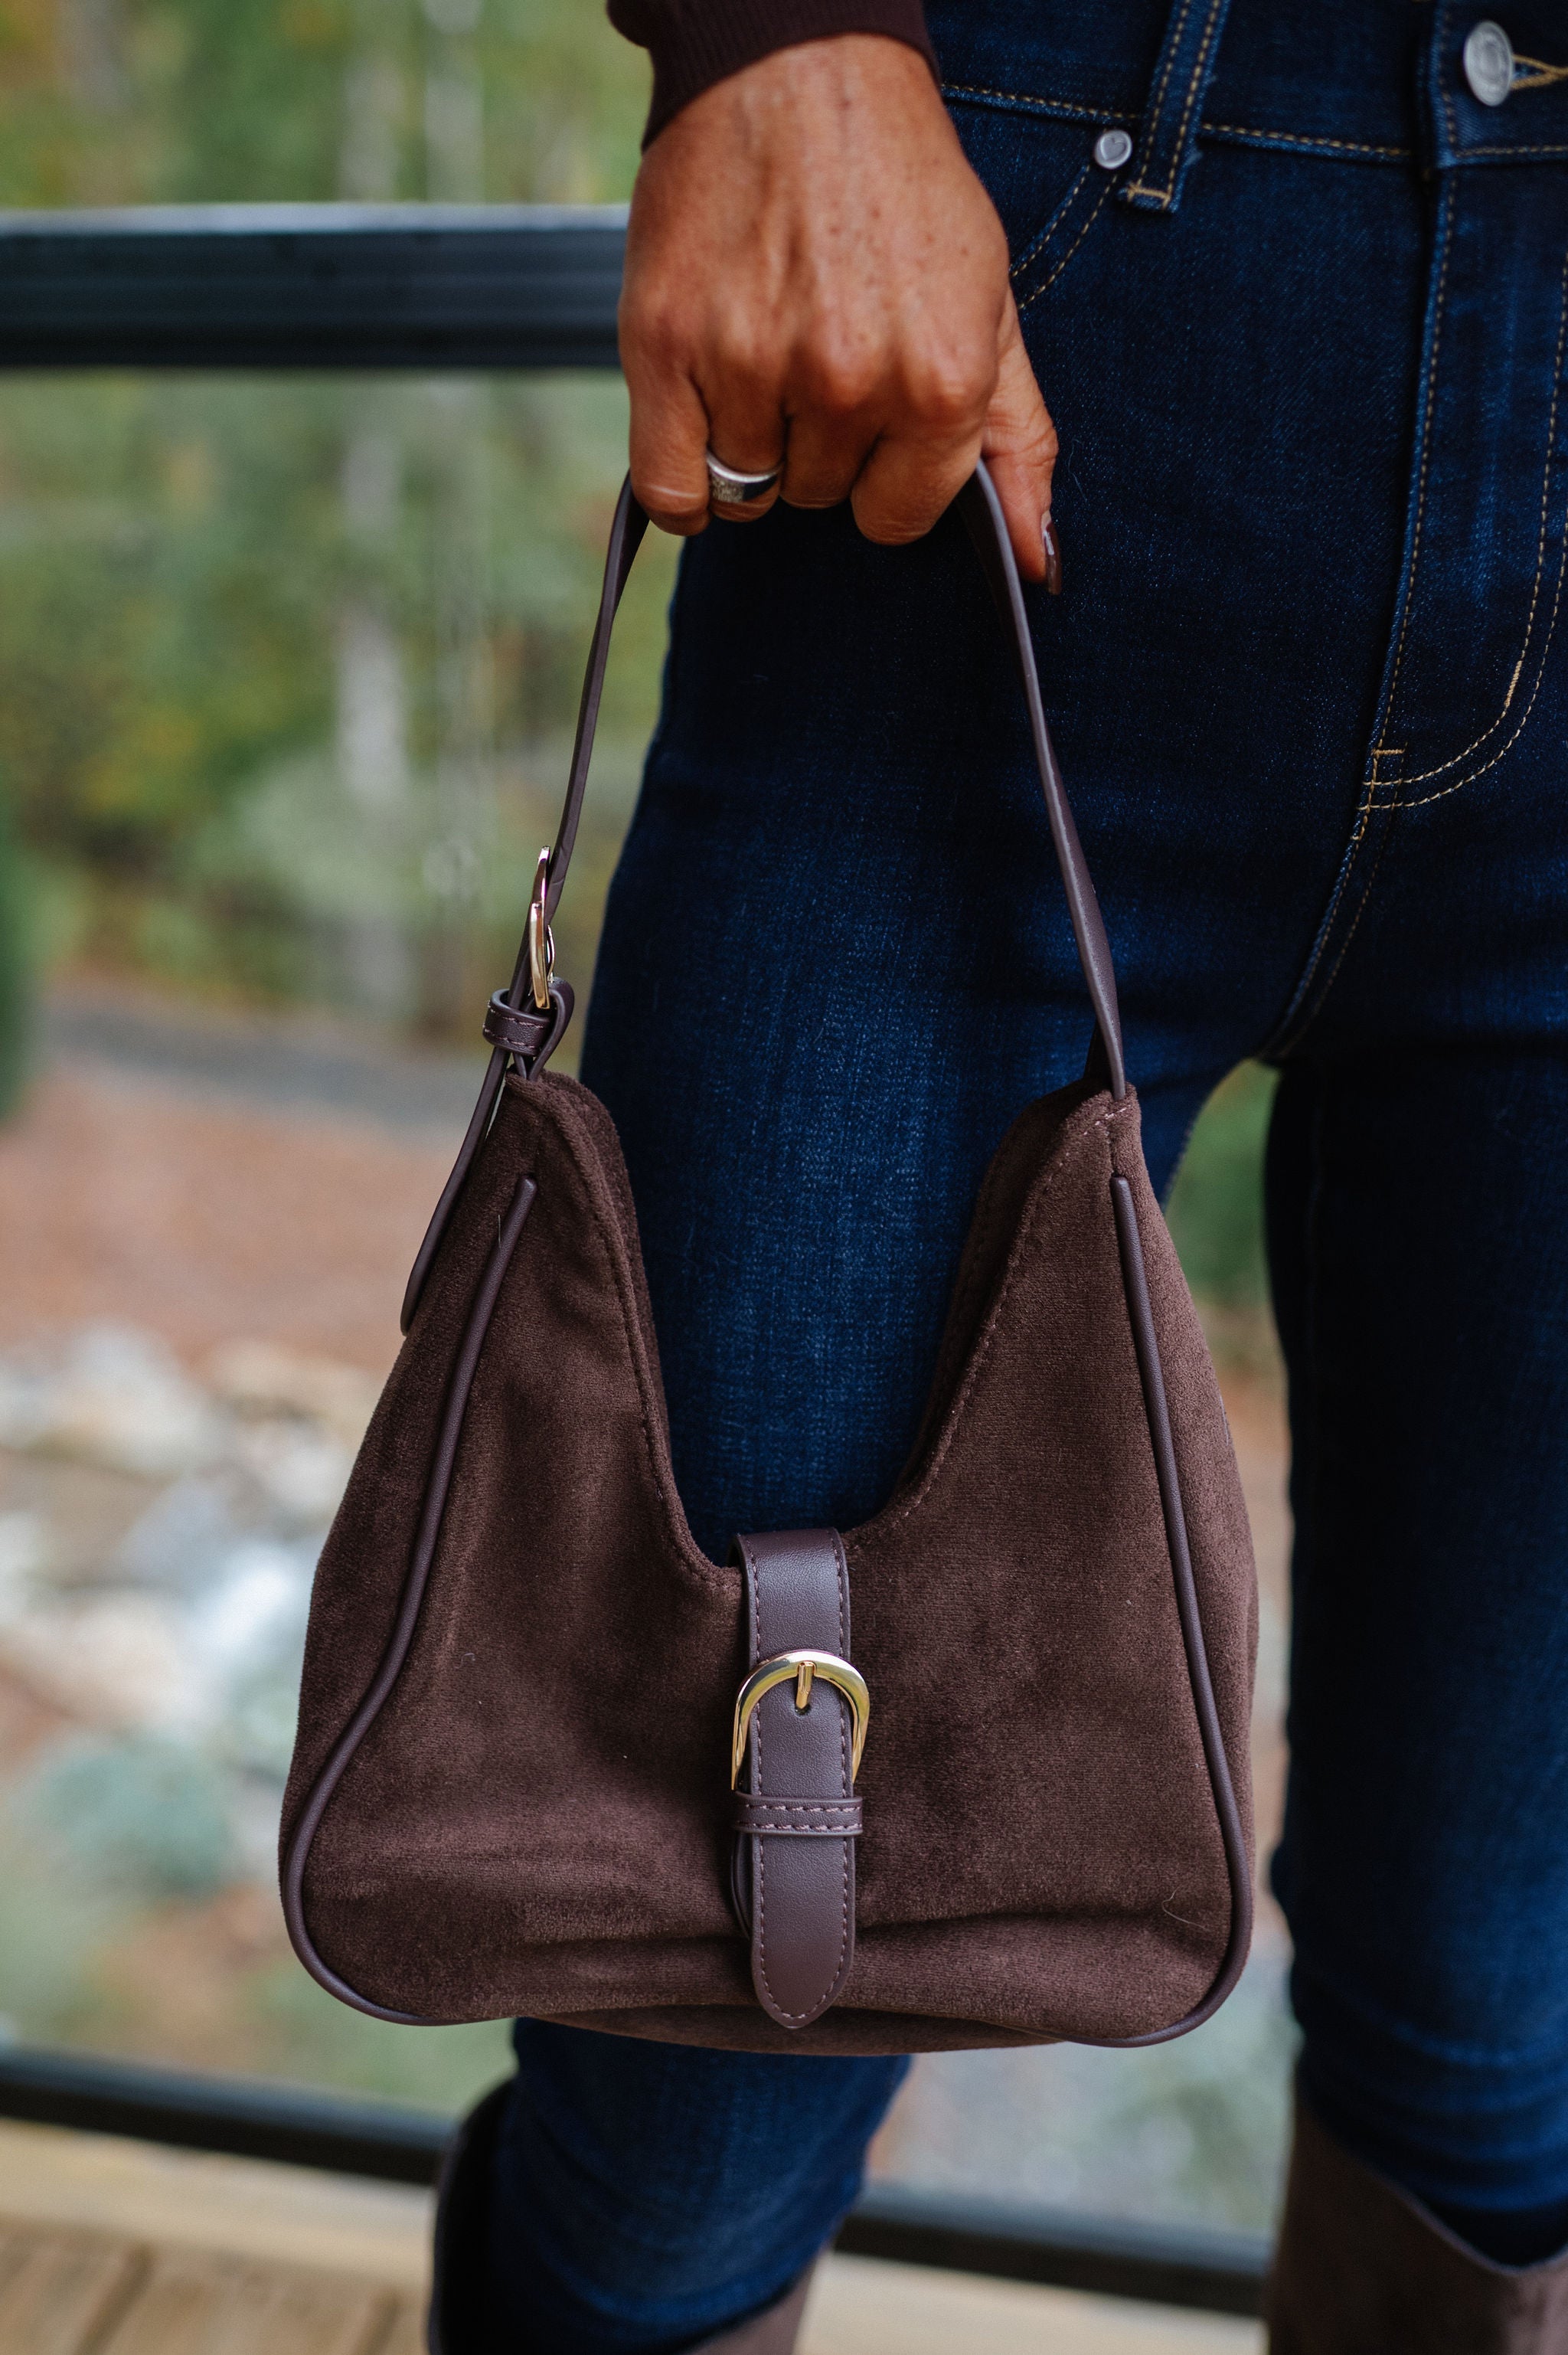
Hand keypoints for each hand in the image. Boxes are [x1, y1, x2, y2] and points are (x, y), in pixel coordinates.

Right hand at [618, 33, 1058, 584]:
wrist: (797, 67)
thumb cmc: (900, 186)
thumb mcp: (990, 305)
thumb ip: (1016, 441)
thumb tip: (1037, 561)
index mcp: (939, 382)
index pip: (895, 517)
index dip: (884, 473)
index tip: (874, 413)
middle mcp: (848, 382)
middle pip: (820, 497)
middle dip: (821, 443)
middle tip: (817, 347)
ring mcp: (752, 365)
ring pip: (748, 488)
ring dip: (753, 442)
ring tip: (765, 349)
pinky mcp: (666, 347)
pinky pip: (672, 490)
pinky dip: (685, 482)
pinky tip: (707, 424)